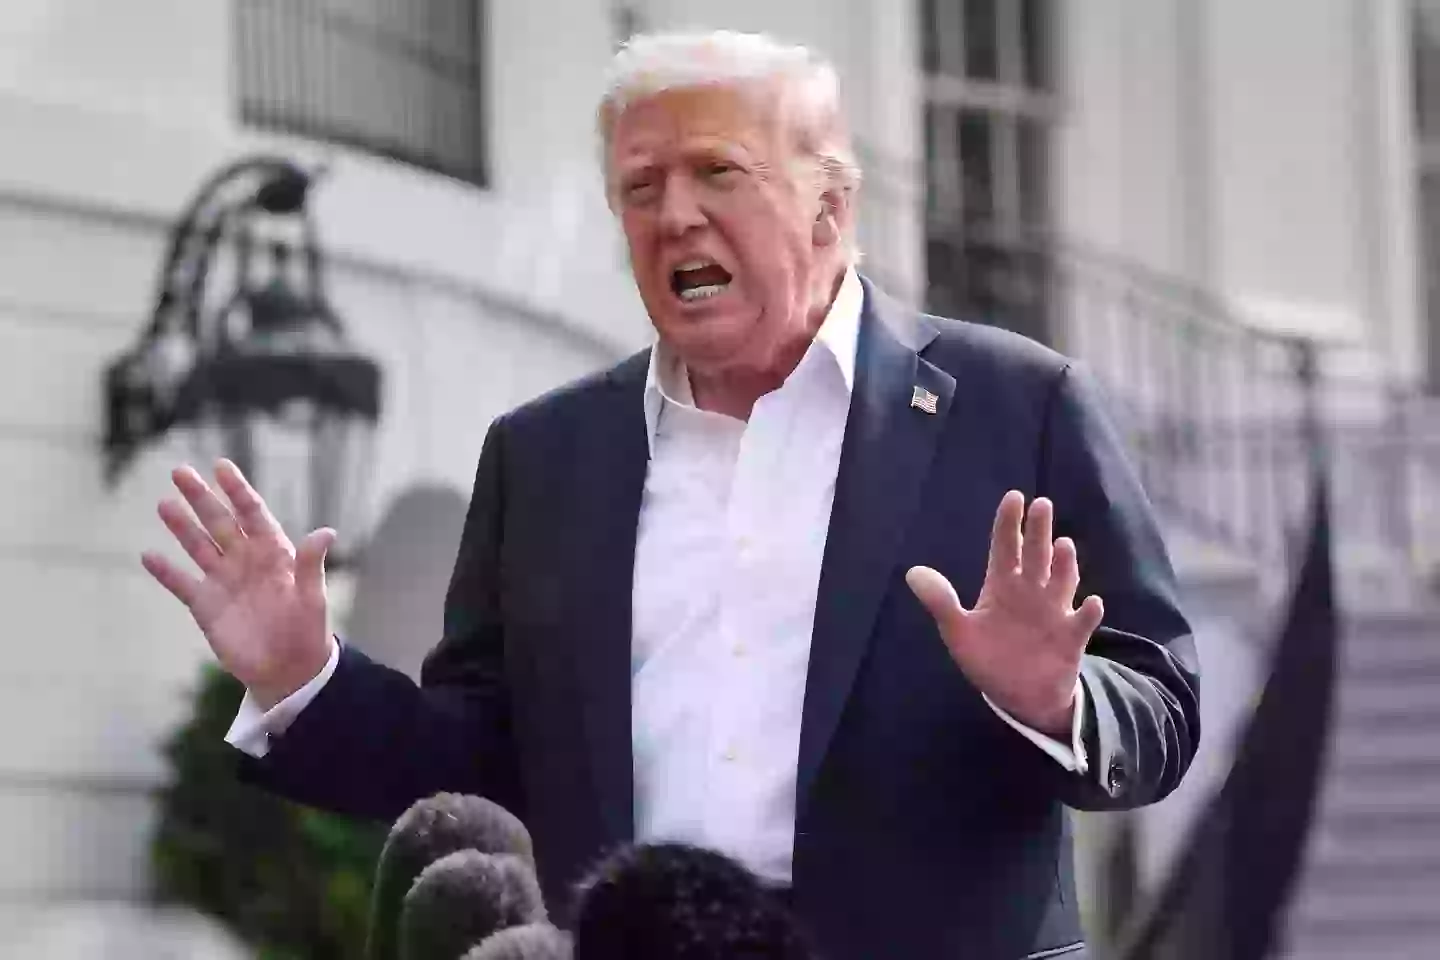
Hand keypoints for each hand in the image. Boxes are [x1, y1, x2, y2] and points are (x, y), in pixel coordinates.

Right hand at [142, 459, 334, 709]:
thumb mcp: (312, 596)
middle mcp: (245, 561)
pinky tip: (148, 556)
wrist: (288, 669)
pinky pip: (182, 583)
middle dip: (201, 497)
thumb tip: (327, 532)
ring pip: (198, 546)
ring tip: (163, 504)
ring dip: (181, 526)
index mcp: (273, 553)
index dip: (237, 490)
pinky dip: (165, 572)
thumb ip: (312, 564)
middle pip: (220, 522)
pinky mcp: (206, 605)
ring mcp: (224, 581)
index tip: (221, 466)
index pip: (252, 513)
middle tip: (180, 471)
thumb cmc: (307, 631)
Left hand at [906, 491, 1102, 736]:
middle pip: (1035, 555)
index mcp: (1003, 586)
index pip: (1006, 547)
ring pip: (1062, 582)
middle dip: (1038, 531)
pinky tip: (1092, 604)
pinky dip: (1088, 613)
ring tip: (1063, 545)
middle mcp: (1031, 592)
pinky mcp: (1071, 638)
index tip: (1013, 497)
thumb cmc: (989, 657)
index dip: (1009, 523)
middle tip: (1041, 505)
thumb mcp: (958, 632)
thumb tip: (912, 572)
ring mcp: (1054, 612)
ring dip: (1065, 566)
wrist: (1018, 696)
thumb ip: (941, 602)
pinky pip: (1082, 623)